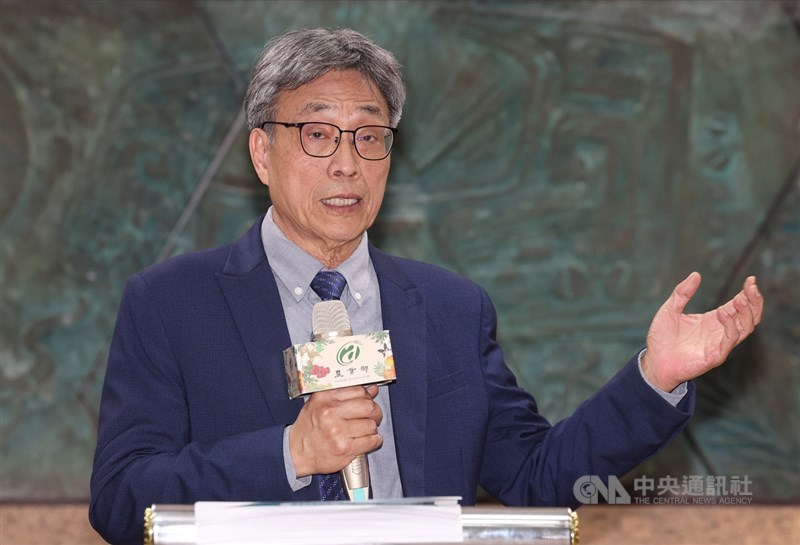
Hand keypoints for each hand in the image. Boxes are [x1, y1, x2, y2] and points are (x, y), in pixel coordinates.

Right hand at [289, 385, 381, 476]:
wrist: (296, 452)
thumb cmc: (309, 427)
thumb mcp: (320, 403)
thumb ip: (345, 395)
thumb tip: (372, 390)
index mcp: (325, 398)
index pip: (359, 391)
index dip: (369, 397)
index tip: (369, 402)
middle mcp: (330, 413)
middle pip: (368, 407)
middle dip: (375, 412)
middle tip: (373, 416)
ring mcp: (338, 432)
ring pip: (371, 425)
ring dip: (373, 428)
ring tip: (366, 430)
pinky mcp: (344, 449)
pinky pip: (370, 441)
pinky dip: (375, 441)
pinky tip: (369, 440)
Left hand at [641, 272, 763, 391]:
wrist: (654, 361)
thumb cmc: (662, 338)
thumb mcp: (670, 309)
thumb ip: (682, 293)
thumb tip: (696, 274)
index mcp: (713, 320)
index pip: (738, 306)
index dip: (747, 293)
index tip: (751, 279)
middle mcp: (720, 332)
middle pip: (748, 317)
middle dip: (753, 301)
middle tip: (752, 287)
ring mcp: (719, 344)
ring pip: (745, 329)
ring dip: (746, 313)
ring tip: (740, 298)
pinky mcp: (714, 356)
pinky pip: (729, 341)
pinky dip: (730, 327)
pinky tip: (723, 313)